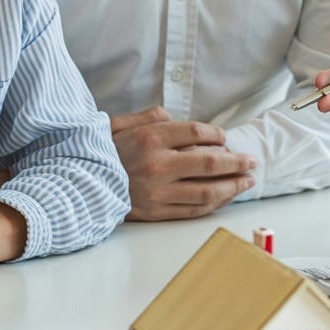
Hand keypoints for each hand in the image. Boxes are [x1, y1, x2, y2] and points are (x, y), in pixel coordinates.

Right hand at [110, 107, 256, 220]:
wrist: (77, 183)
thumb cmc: (102, 151)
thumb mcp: (122, 123)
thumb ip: (153, 117)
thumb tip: (177, 118)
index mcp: (150, 139)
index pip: (197, 133)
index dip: (217, 135)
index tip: (226, 138)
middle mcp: (157, 165)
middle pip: (209, 164)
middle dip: (236, 163)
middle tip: (252, 162)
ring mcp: (157, 192)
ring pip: (206, 191)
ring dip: (232, 186)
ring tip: (247, 181)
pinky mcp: (155, 212)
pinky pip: (192, 210)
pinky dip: (213, 204)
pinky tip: (226, 197)